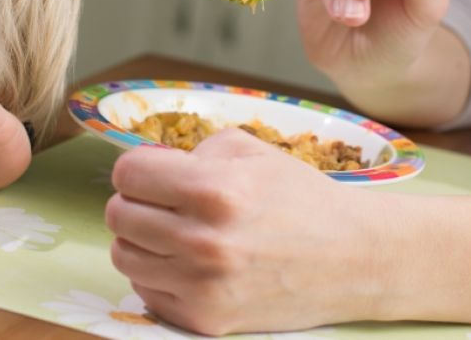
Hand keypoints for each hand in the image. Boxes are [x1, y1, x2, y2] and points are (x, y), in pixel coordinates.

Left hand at [105, 128, 390, 334]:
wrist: (352, 260)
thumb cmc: (300, 199)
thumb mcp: (251, 151)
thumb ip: (192, 151)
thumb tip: (148, 166)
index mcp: (213, 189)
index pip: (127, 174)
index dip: (138, 169)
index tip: (153, 173)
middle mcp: (203, 240)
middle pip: (118, 215)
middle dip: (136, 202)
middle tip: (164, 203)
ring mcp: (202, 285)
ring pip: (123, 255)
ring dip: (141, 239)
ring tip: (174, 232)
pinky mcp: (204, 319)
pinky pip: (145, 290)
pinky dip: (157, 274)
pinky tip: (188, 263)